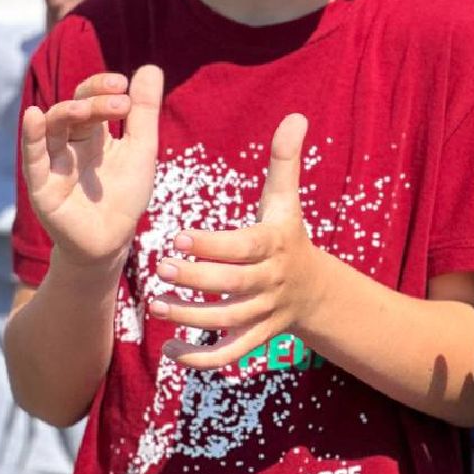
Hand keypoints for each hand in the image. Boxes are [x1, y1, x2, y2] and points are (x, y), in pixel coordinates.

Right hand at [21, 66, 160, 268]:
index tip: (124, 83)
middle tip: (120, 99)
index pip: (89, 97)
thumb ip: (144, 112)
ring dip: (69, 113)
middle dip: (93, 100)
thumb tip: (150, 67)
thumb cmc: (124, 194)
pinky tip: (33, 116)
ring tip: (89, 109)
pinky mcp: (41, 186)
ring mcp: (51, 163)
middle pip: (72, 110)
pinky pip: (33, 158)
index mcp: (91, 132)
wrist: (112, 241)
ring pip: (52, 128)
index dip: (101, 87)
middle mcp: (67, 143)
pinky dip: (32, 137)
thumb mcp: (141, 148)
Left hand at [149, 114, 330, 370]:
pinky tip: (169, 349)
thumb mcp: (287, 200)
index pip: (243, 247)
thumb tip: (295, 115)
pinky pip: (229, 354)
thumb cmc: (288, 236)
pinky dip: (199, 357)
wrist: (317, 291)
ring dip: (190, 318)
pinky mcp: (256, 338)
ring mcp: (263, 313)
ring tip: (156, 305)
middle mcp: (270, 281)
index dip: (211, 245)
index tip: (178, 236)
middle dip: (195, 280)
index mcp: (274, 245)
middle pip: (233, 286)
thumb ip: (285, 161)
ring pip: (226, 322)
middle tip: (159, 270)